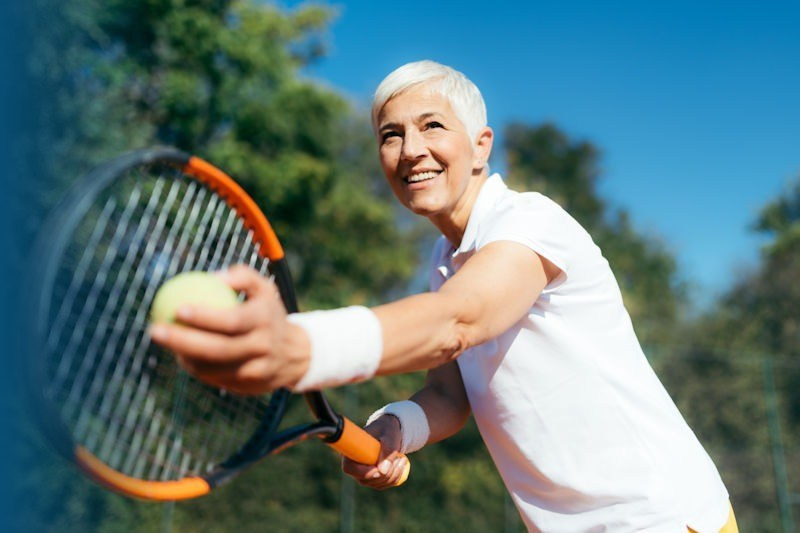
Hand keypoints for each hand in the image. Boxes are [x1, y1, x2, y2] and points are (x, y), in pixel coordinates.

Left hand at [148, 265, 309, 393]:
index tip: (177, 309)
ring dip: (184, 355)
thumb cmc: (268, 313)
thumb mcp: (264, 289)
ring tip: (164, 338)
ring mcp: (256, 370)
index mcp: (266, 320)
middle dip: (182, 341)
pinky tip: (180, 353)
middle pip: (218, 349)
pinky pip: (215, 378)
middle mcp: (263, 347)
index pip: (232, 321)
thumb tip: (212, 277)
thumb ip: (242, 276)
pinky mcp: (248, 387)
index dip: (204, 317)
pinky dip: (195, 366)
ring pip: (213, 368)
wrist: (295, 353)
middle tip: (155, 330)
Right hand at [342, 415, 408, 489]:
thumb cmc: (386, 429)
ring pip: (378, 484)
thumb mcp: (389, 435)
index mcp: (351, 450)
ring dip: (394, 474)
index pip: (349, 468)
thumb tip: (382, 471)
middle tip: (399, 458)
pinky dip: (396, 477)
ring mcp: (363, 474)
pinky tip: (402, 464)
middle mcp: (354, 465)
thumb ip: (387, 451)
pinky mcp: (373, 479)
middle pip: (366, 480)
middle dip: (386, 472)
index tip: (379, 468)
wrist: (390, 431)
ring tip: (402, 458)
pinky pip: (384, 485)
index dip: (364, 472)